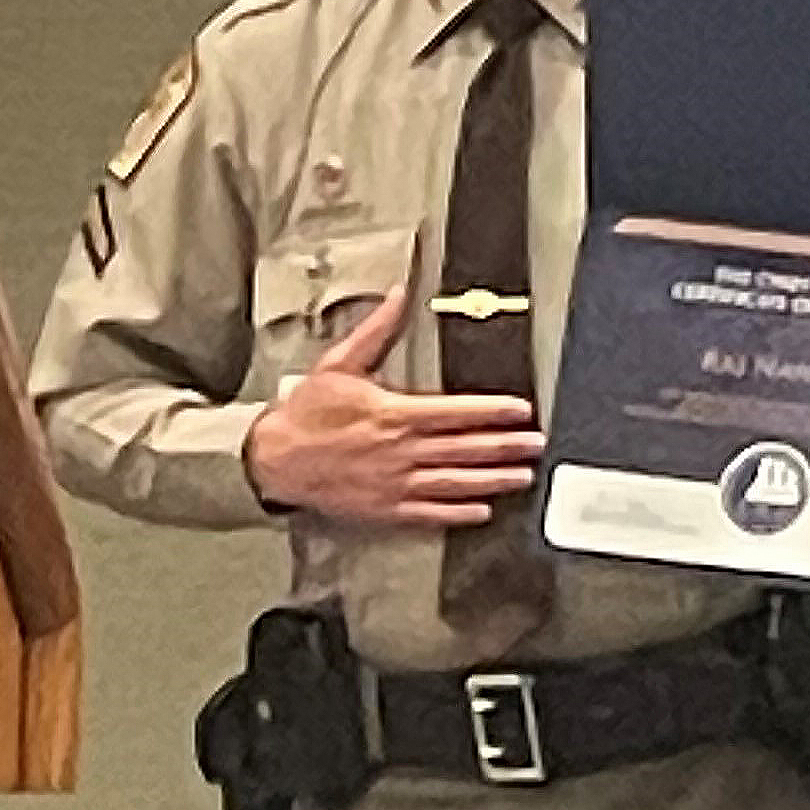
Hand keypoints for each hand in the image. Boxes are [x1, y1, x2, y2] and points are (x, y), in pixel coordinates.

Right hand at [243, 282, 543, 526]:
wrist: (274, 458)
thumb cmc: (305, 413)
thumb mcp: (339, 363)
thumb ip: (376, 331)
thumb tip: (398, 296)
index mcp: (394, 413)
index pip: (457, 411)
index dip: (494, 411)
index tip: (520, 411)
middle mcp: (401, 451)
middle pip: (466, 448)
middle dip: (506, 446)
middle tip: (535, 445)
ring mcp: (396, 483)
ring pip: (456, 482)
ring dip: (493, 479)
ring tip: (521, 477)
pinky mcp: (385, 508)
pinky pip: (430, 513)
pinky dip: (458, 512)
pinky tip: (480, 510)